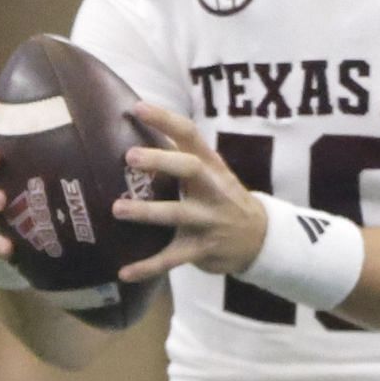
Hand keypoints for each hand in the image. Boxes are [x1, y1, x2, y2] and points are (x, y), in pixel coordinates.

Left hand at [116, 105, 268, 283]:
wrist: (261, 239)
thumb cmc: (224, 199)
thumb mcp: (213, 174)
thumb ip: (183, 157)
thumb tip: (136, 135)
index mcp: (212, 167)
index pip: (191, 136)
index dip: (166, 120)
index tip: (138, 108)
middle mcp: (213, 191)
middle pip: (190, 169)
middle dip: (162, 161)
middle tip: (130, 157)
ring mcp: (210, 221)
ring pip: (178, 214)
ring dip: (148, 212)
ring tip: (117, 209)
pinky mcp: (204, 249)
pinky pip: (173, 259)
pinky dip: (148, 267)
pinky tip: (125, 272)